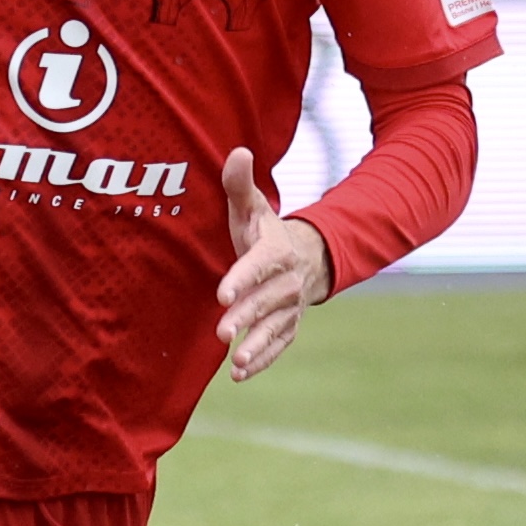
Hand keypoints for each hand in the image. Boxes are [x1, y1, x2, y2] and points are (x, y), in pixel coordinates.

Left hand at [213, 147, 331, 381]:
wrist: (302, 256)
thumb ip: (239, 183)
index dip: (243, 277)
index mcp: (276, 249)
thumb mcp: (252, 206)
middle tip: (222, 331)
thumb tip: (237, 151)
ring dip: (257, 344)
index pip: (260, 263)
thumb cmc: (263, 231)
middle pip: (268, 299)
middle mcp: (287, 280)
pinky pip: (279, 345)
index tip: (222, 293)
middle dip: (246, 315)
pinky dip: (263, 360)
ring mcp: (290, 306)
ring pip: (276, 326)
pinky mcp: (288, 326)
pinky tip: (240, 374)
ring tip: (235, 362)